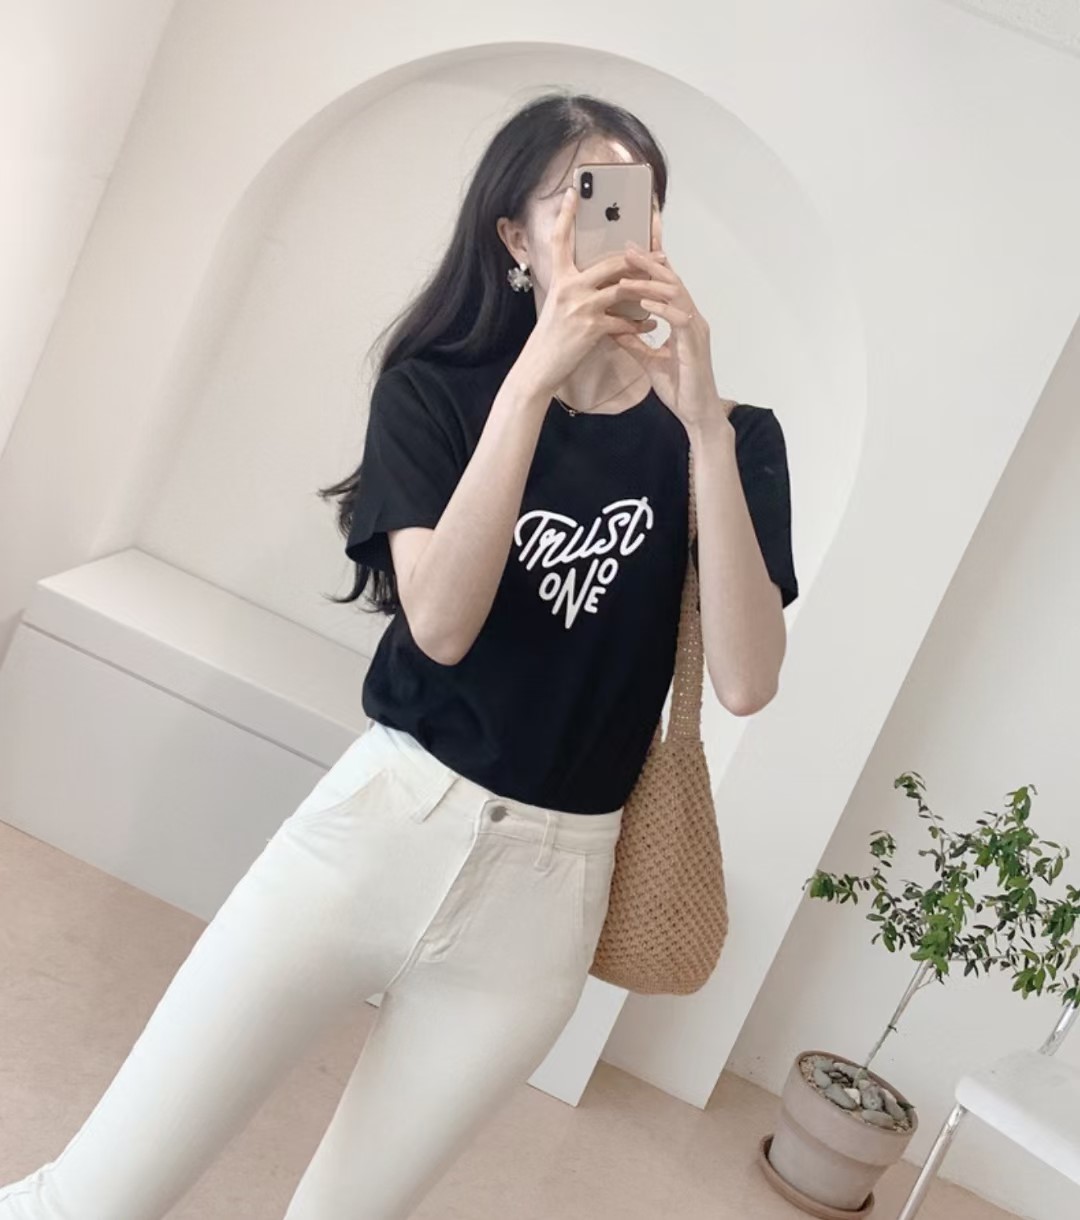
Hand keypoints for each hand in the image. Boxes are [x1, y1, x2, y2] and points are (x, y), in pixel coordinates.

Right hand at [516, 186, 657, 397]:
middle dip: (639, 259)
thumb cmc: (550, 340)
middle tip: (660, 255)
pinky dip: (641, 323)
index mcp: (559, 279)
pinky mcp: (592, 328)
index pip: (559, 240)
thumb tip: (598, 281)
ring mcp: (581, 306)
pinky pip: (625, 321)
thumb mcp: (557, 307)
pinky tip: (651, 325)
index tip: (572, 193)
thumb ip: (574, 290)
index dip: (565, 215)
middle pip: (609, 262)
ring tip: (666, 288)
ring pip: (623, 288)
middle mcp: (569, 288)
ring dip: (648, 288)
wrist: (538, 369)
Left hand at [609, 209, 734, 431]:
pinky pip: (678, 319)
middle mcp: (691, 319)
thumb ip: (634, 343)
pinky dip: (662, 309)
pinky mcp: (694, 345)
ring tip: (627, 275)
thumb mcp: (649, 362)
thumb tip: (614, 328)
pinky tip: (644, 304)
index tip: (631, 248)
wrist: (697, 414)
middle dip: (649, 262)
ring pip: (675, 295)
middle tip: (627, 247)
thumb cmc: (679, 388)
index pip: (666, 285)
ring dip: (650, 284)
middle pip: (672, 281)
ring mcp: (695, 330)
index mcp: (681, 320)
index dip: (652, 264)